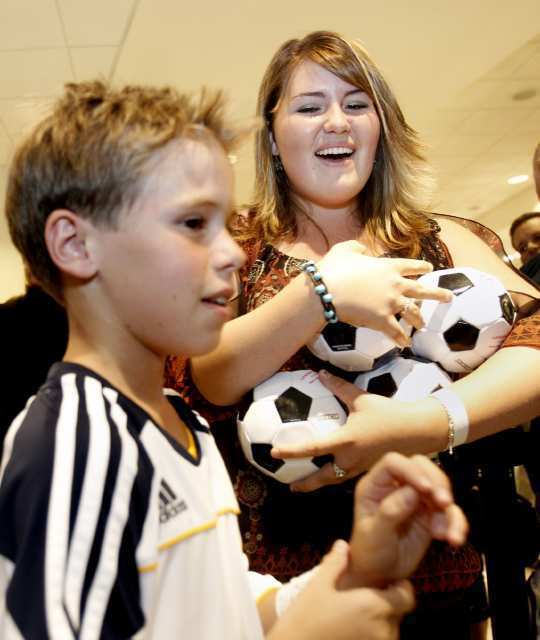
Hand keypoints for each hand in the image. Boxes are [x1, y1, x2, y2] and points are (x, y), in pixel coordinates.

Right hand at [267, 540, 413, 639]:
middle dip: (386, 604)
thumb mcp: (318, 586)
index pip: (407, 597)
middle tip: (364, 597)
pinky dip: (371, 635)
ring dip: (379, 622)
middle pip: (398, 614)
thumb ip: (335, 563)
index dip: (401, 588)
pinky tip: (351, 629)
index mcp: (373, 607)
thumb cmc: (305, 618)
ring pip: (390, 631)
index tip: (388, 583)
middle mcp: (382, 630)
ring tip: (355, 614)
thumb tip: (343, 545)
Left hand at [271, 371, 443, 491]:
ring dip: (321, 483)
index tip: (275, 453)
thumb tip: (321, 373)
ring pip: (336, 479)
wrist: (419, 430)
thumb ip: (339, 387)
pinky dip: (337, 476)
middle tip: (291, 486)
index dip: (292, 451)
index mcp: (346, 441)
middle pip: (323, 477)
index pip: (313, 448)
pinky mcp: (371, 469)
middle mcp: (351, 459)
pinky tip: (333, 472)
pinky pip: (349, 475)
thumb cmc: (389, 413)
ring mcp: (362, 467)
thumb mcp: (362, 398)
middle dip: (306, 484)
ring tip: (307, 485)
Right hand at [317, 240, 451, 346]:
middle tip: (449, 297)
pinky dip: (400, 339)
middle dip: (438, 294)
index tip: (429, 269)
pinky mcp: (382, 320)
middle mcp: (395, 285)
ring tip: (423, 325)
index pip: (412, 266)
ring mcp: (391, 304)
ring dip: (419, 319)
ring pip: (413, 313)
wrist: (327, 291)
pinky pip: (396, 332)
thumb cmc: (334, 269)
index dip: (422, 267)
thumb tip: (363, 250)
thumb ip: (358, 247)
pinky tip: (405, 344)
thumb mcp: (345, 249)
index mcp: (389, 266)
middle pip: (422, 290)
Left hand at [345, 452, 467, 587]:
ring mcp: (415, 498)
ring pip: (439, 487)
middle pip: (421, 467)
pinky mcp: (430, 514)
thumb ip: (390, 512)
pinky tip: (454, 540)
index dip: (411, 470)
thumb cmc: (369, 552)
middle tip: (444, 503)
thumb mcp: (374, 535)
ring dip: (449, 508)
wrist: (380, 575)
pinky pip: (449, 511)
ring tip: (447, 534)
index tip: (426, 489)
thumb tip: (411, 492)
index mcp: (376, 485)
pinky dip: (456, 523)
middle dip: (437, 482)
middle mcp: (396, 486)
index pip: (393, 463)